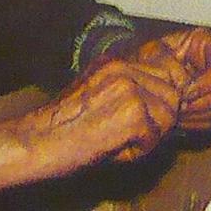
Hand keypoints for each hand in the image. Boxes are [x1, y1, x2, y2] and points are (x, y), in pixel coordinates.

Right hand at [0, 53, 182, 191]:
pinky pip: (156, 136)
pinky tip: (114, 147)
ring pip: (168, 114)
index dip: (161, 96)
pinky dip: (139, 149)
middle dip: (160, 116)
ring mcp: (129, 89)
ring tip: (120, 140)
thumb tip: (160, 99)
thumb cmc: (61, 126)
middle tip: (132, 134)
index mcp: (114, 61)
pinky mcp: (133, 114)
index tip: (146, 115)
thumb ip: (127, 87)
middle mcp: (124, 68)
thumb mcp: (95, 92)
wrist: (38, 140)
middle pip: (172, 92)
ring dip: (151, 133)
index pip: (163, 70)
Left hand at [135, 28, 210, 131]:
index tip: (188, 91)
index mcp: (208, 45)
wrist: (140, 77)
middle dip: (203, 101)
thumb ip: (171, 63)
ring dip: (199, 113)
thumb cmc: (147, 59)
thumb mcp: (155, 52)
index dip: (210, 81)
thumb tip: (185, 82)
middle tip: (181, 104)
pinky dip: (196, 122)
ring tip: (178, 110)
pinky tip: (179, 117)